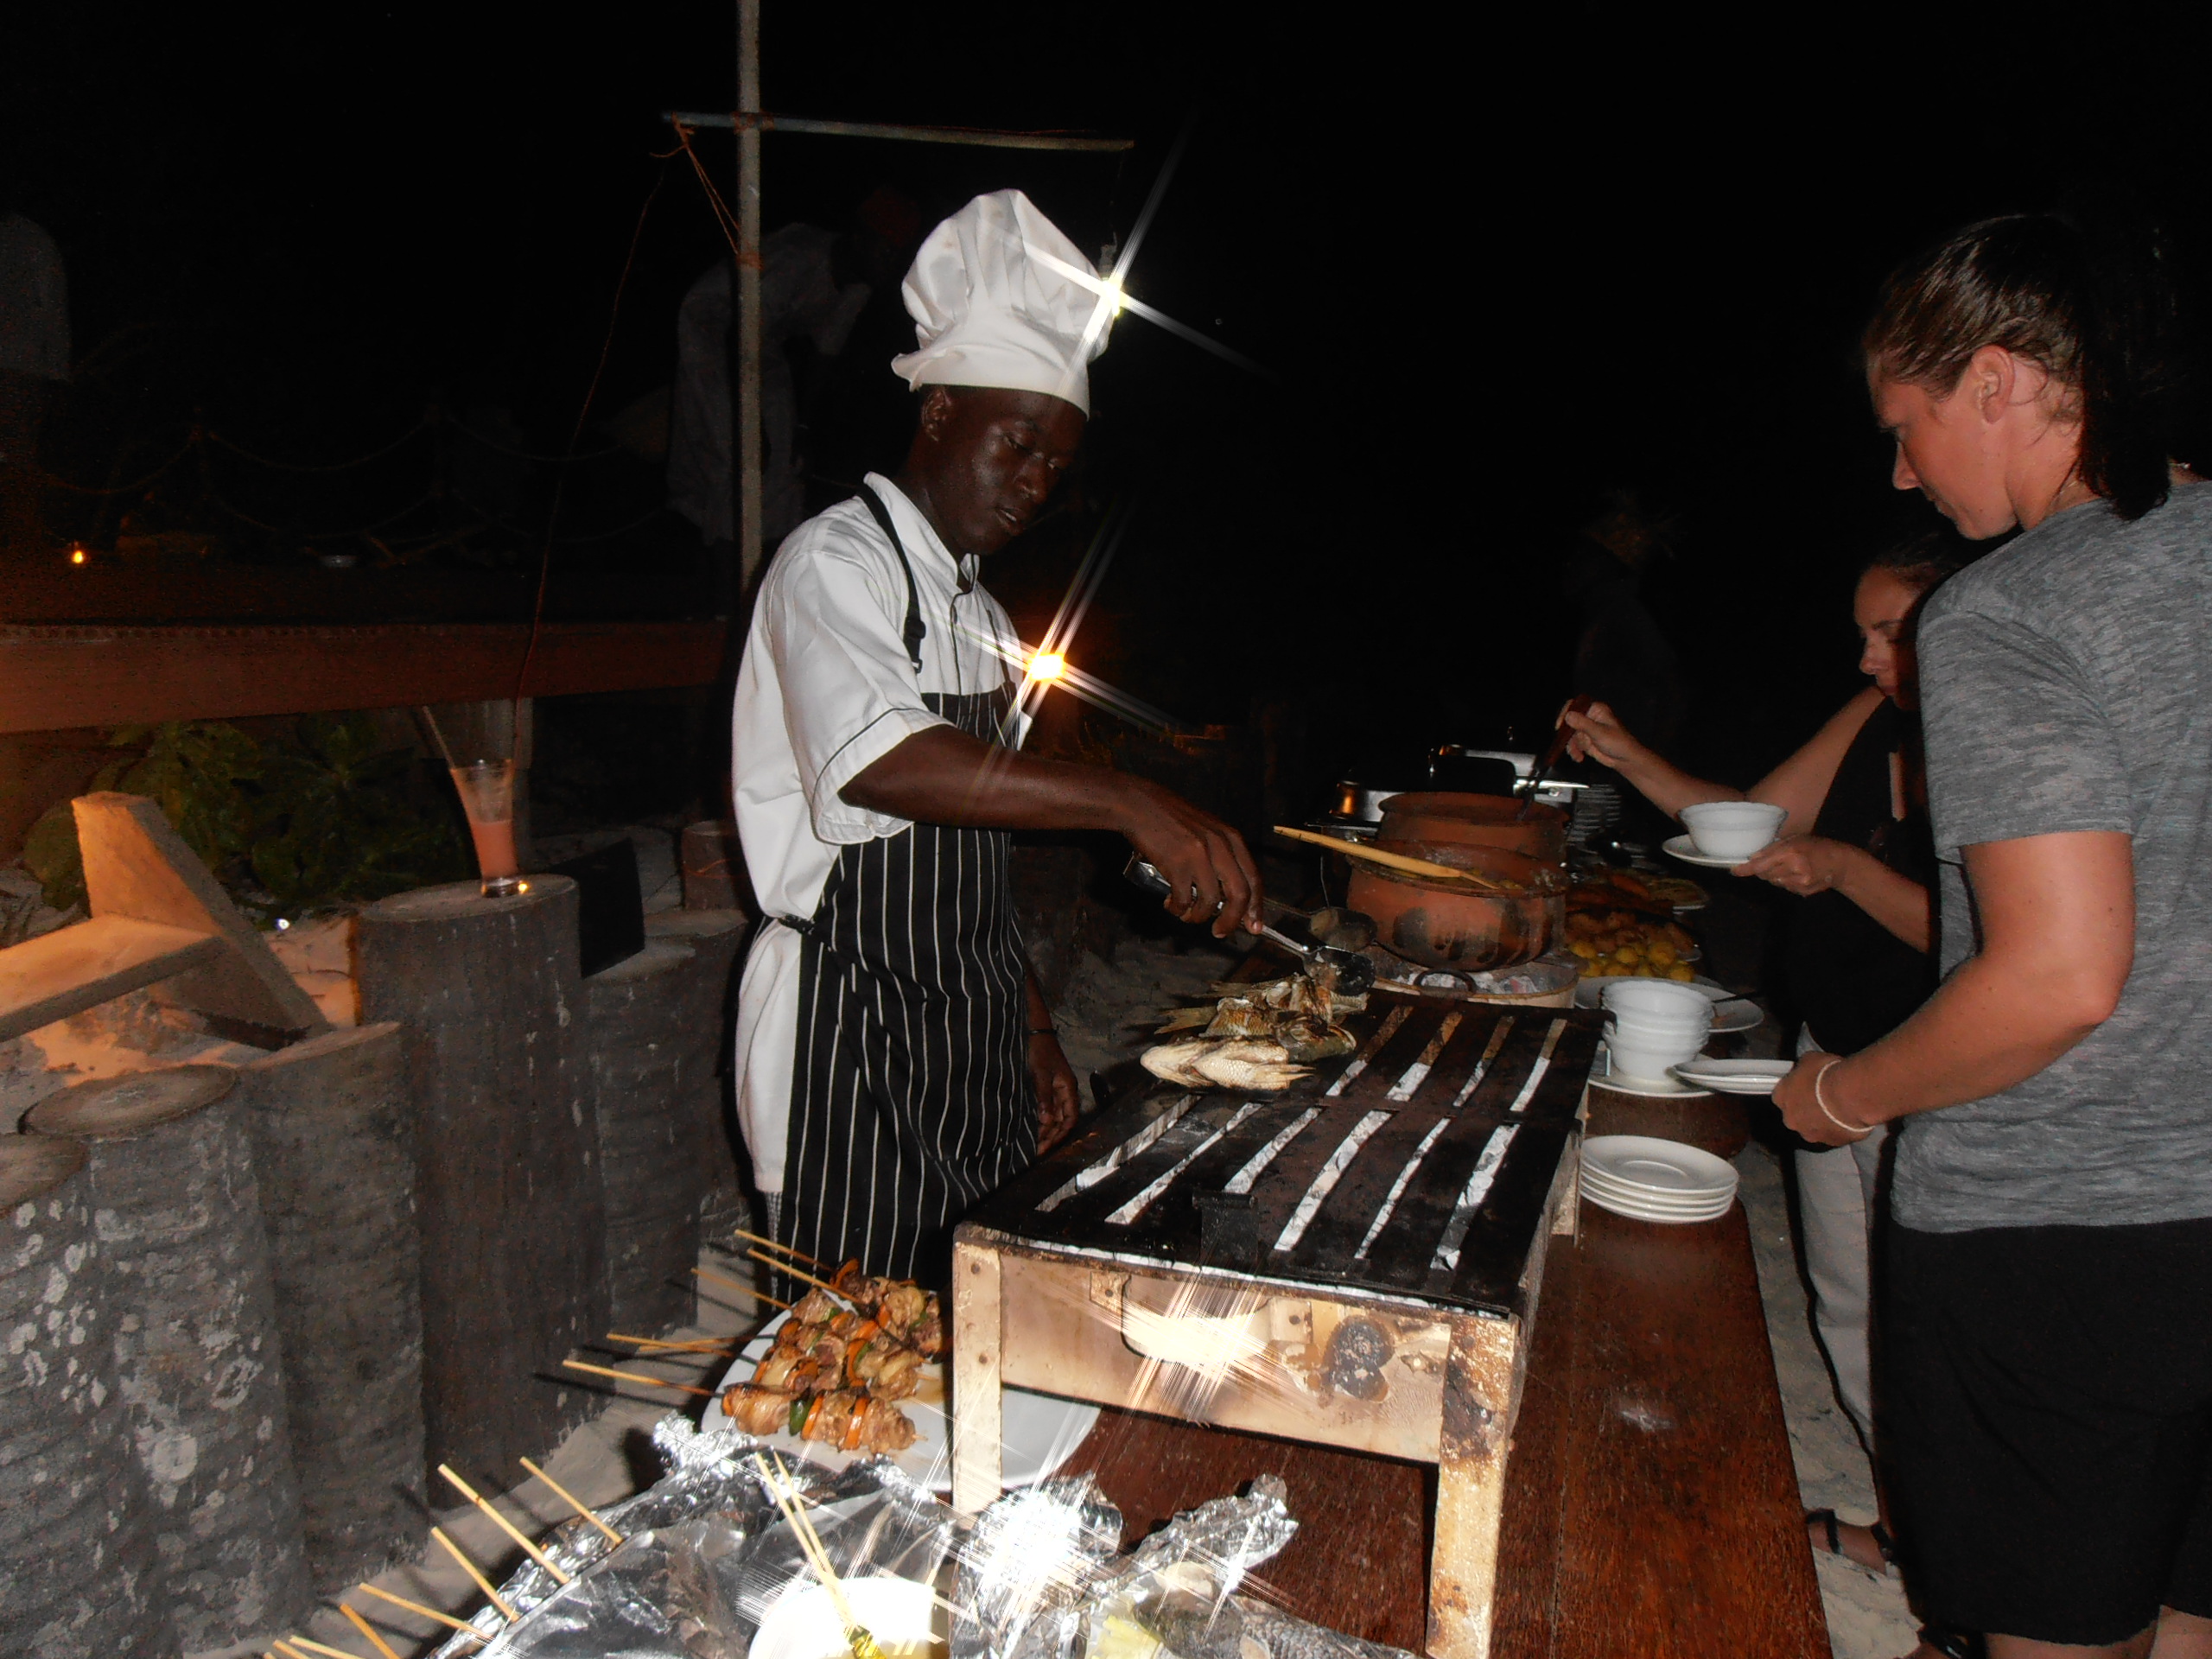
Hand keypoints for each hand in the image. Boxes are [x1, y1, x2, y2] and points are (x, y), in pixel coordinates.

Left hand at [1027, 1032, 1079, 1152]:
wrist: (1035, 1033)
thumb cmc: (1040, 1051)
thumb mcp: (1041, 1075)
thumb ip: (1044, 1098)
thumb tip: (1046, 1121)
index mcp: (1068, 1089)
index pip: (1070, 1118)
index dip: (1061, 1134)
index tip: (1048, 1147)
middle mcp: (1065, 1092)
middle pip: (1062, 1121)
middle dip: (1052, 1137)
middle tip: (1038, 1151)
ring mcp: (1056, 1090)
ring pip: (1055, 1117)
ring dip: (1047, 1131)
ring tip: (1035, 1144)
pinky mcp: (1047, 1088)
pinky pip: (1048, 1109)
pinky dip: (1042, 1120)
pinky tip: (1033, 1128)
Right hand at [1119, 780, 1263, 937]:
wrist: (1139, 805)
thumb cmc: (1171, 819)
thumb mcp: (1207, 830)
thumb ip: (1221, 855)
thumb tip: (1229, 894)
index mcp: (1231, 838)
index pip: (1253, 878)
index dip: (1255, 906)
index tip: (1253, 926)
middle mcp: (1220, 846)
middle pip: (1239, 894)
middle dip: (1232, 920)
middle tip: (1220, 932)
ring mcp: (1199, 855)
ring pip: (1211, 901)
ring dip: (1199, 916)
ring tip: (1187, 916)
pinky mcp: (1177, 864)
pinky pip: (1184, 899)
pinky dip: (1178, 909)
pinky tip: (1171, 905)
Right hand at [1560, 700, 1644, 770]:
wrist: (1625, 759)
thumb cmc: (1618, 743)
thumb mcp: (1599, 732)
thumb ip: (1582, 724)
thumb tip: (1568, 716)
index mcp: (1595, 710)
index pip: (1575, 705)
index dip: (1565, 713)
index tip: (1560, 725)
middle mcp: (1590, 718)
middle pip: (1570, 721)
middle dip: (1568, 735)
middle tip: (1565, 743)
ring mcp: (1587, 730)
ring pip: (1570, 735)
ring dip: (1572, 746)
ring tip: (1577, 754)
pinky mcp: (1586, 741)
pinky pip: (1574, 744)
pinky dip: (1574, 751)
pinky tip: (1579, 758)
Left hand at [1736, 834, 1852, 894]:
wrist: (1839, 863)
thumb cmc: (1815, 846)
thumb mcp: (1795, 839)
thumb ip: (1773, 848)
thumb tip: (1752, 857)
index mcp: (1790, 852)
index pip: (1760, 864)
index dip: (1745, 868)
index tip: (1734, 870)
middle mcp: (1794, 868)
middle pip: (1764, 874)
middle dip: (1763, 869)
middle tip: (1774, 861)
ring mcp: (1799, 882)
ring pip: (1774, 882)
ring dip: (1775, 875)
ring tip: (1789, 866)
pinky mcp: (1803, 891)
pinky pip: (1785, 887)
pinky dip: (1786, 881)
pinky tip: (1797, 874)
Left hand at [1774, 1051, 1869, 1145]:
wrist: (1850, 1096)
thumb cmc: (1826, 1073)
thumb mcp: (1810, 1060)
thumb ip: (1803, 1068)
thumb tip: (1805, 1069)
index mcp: (1780, 1097)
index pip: (1782, 1095)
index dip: (1795, 1090)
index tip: (1807, 1084)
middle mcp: (1791, 1121)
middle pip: (1796, 1115)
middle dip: (1807, 1108)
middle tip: (1825, 1097)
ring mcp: (1811, 1135)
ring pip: (1815, 1128)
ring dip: (1824, 1120)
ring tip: (1841, 1108)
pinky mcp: (1833, 1143)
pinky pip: (1835, 1134)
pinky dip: (1841, 1128)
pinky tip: (1850, 1117)